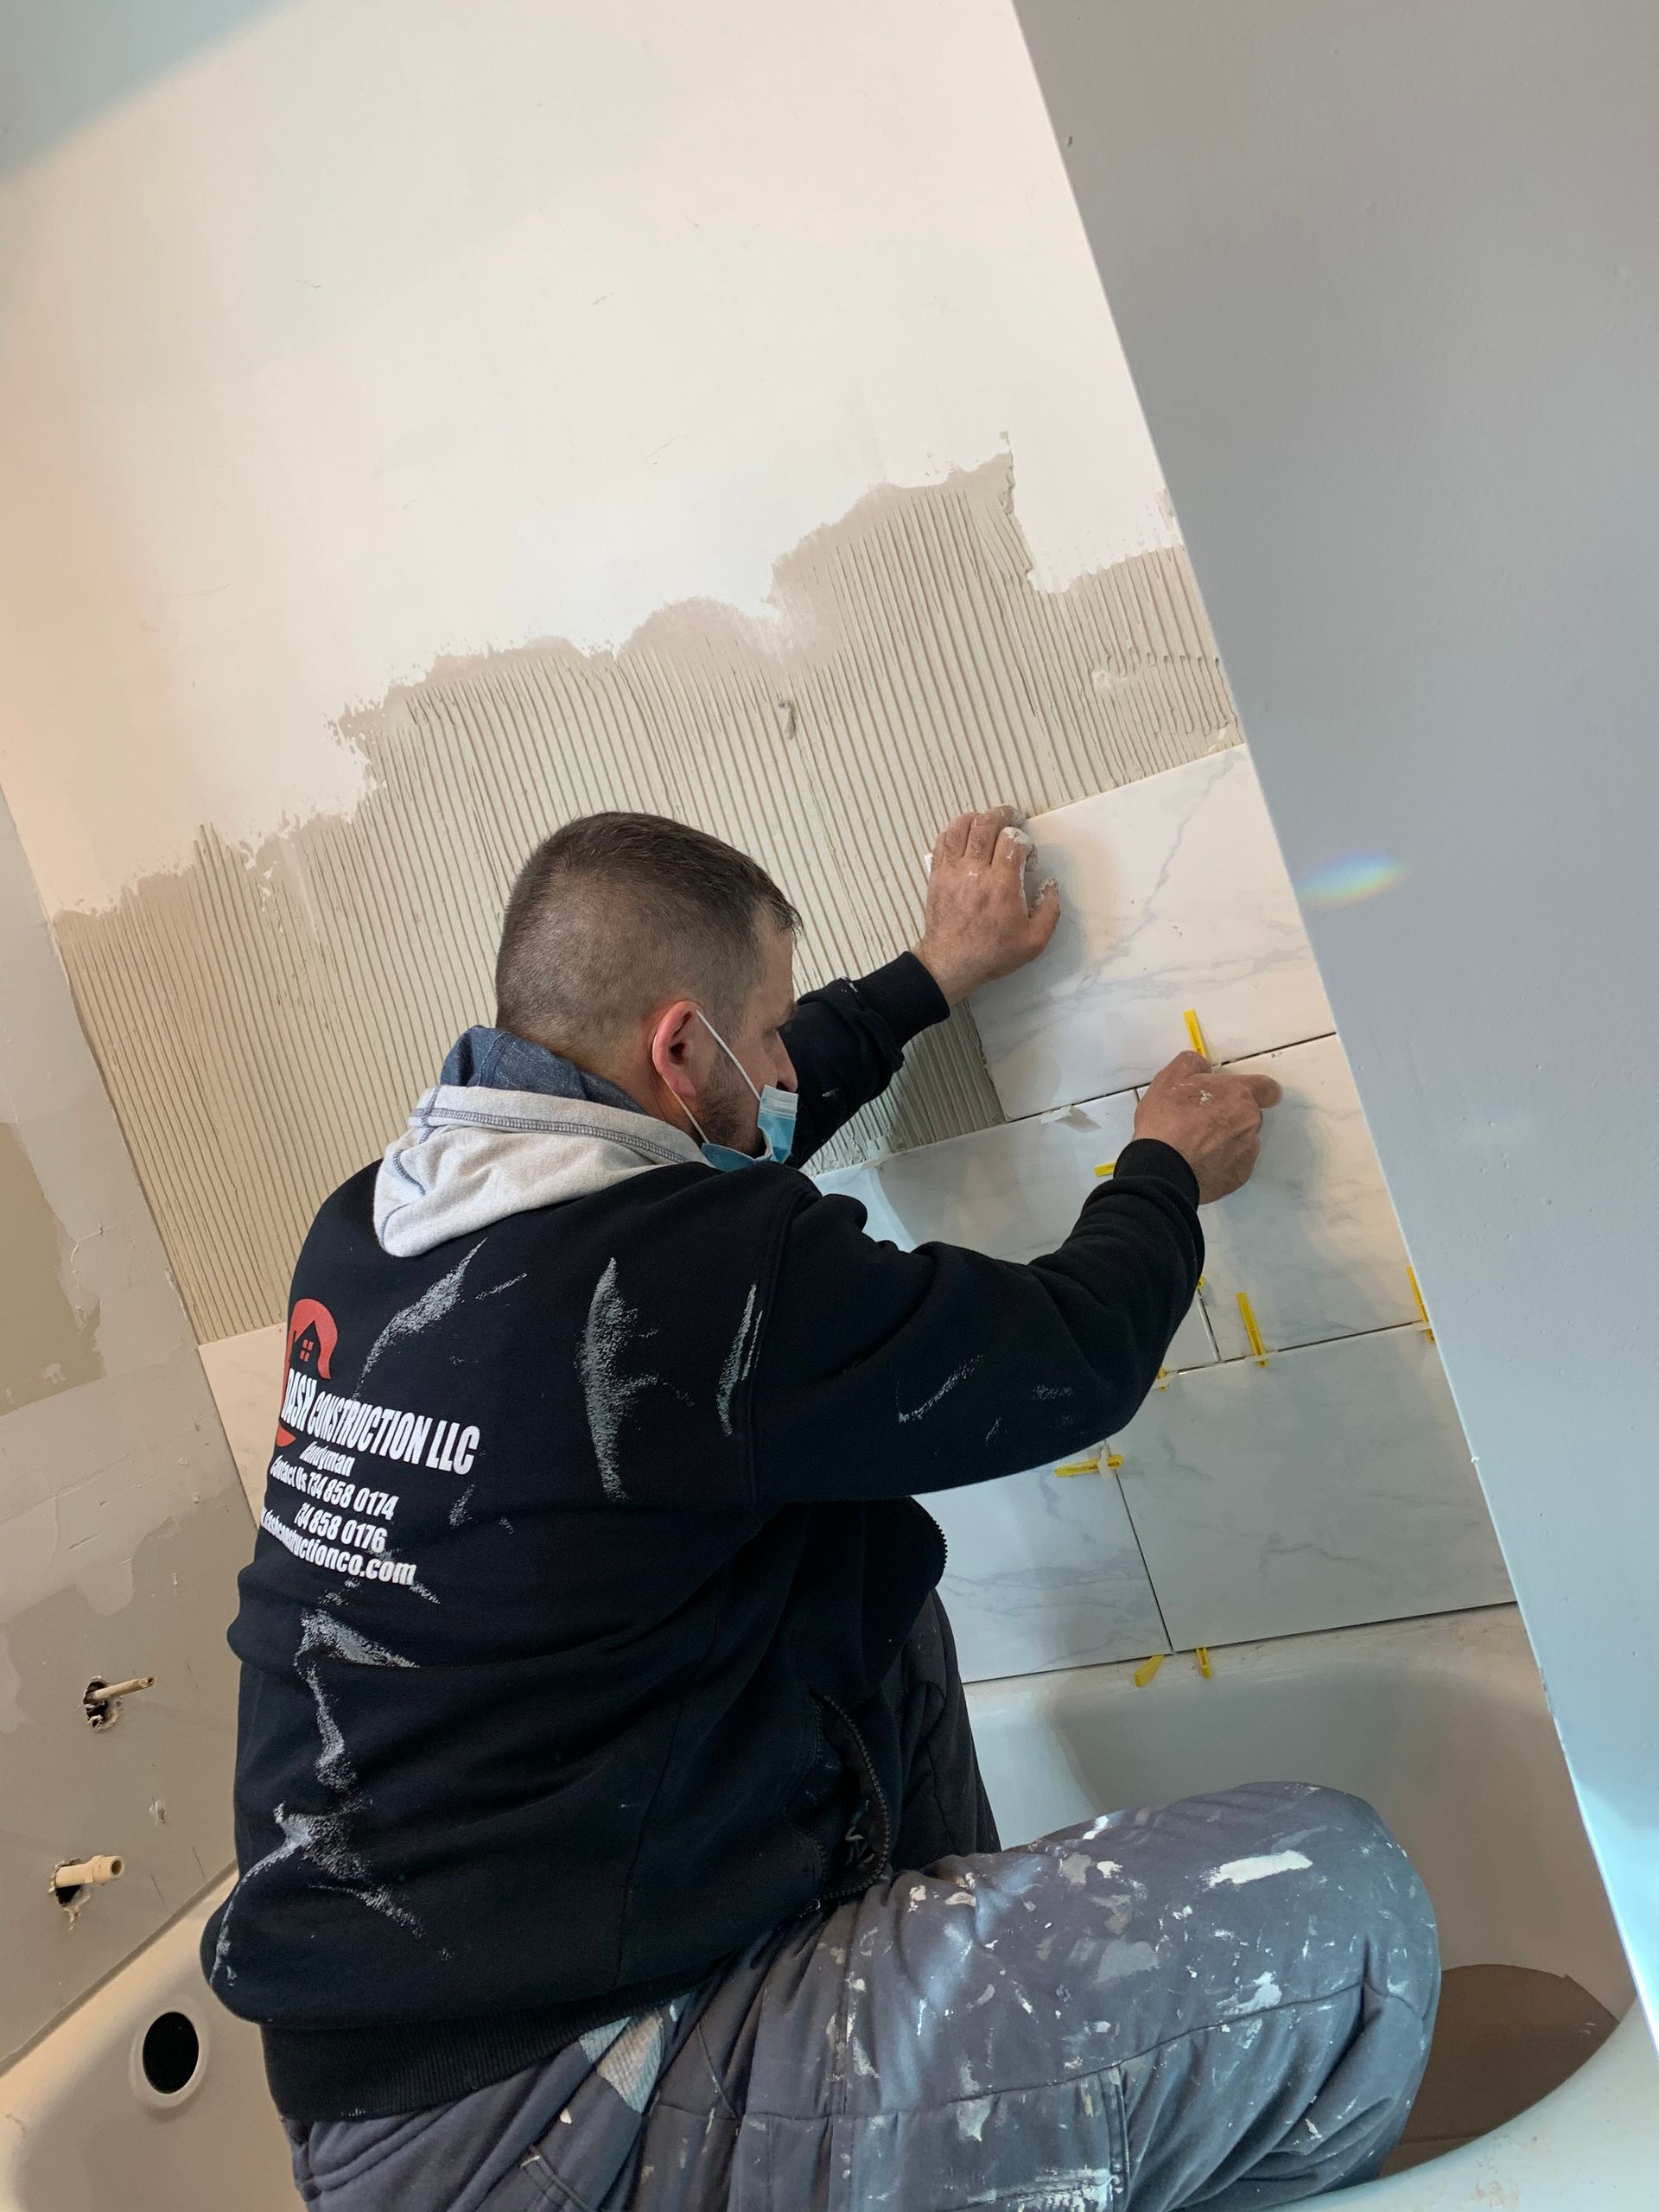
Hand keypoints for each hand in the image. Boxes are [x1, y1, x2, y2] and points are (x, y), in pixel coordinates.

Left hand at [913, 806, 1060, 1004]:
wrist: (951, 963)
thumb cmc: (993, 953)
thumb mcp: (1034, 941)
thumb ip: (1049, 910)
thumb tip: (1051, 885)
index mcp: (1001, 884)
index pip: (1012, 840)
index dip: (1024, 840)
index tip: (1027, 857)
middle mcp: (975, 871)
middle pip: (986, 824)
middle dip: (1004, 815)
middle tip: (1014, 819)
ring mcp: (952, 870)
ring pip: (961, 826)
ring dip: (978, 818)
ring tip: (989, 823)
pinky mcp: (937, 874)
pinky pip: (943, 840)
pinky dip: (955, 830)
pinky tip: (966, 835)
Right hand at [1133, 1051, 1282, 1203]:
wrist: (1162, 1168)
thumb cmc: (1167, 1122)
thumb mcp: (1169, 1078)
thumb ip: (1192, 1064)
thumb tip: (1202, 1068)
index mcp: (1238, 1095)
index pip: (1267, 1089)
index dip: (1258, 1091)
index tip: (1240, 1095)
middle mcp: (1250, 1123)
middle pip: (1249, 1116)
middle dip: (1230, 1116)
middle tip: (1200, 1120)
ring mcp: (1247, 1152)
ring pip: (1242, 1141)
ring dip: (1226, 1140)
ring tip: (1195, 1145)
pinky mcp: (1238, 1177)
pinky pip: (1234, 1165)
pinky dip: (1220, 1163)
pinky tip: (1198, 1162)